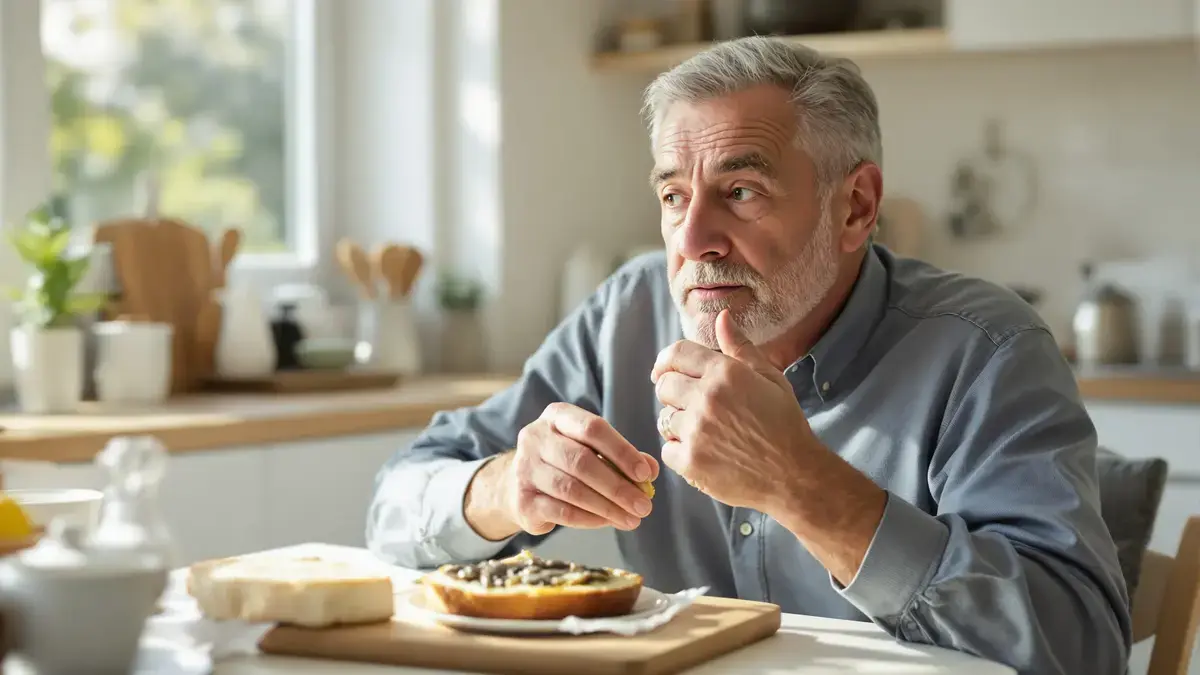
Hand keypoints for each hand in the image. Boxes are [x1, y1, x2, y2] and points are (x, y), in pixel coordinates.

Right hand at [504, 403, 658, 534]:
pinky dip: (590, 519)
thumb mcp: (590, 449)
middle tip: (644, 505)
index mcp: (557, 416)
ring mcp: (525, 469)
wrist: (518, 485)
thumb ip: (620, 456)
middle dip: (618, 486)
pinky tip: (608, 522)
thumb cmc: (564, 463)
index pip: (593, 428)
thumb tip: (652, 470)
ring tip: (632, 519)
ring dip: (607, 507)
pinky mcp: (522, 500)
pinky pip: (562, 511)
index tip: (646, 474)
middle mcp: (535, 438)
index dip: (622, 451)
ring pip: (572, 489)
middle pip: (582, 461)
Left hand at [650, 309, 818, 511]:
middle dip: (674, 392)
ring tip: (704, 432)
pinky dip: (680, 452)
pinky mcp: (690, 461)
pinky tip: (703, 452)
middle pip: (664, 385)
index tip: (664, 371)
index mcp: (725, 373)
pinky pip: (667, 449)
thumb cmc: (785, 424)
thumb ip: (740, 347)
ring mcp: (696, 431)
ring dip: (678, 424)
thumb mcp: (770, 378)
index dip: (666, 361)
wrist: (795, 475)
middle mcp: (706, 398)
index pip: (676, 354)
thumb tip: (721, 317)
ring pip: (664, 419)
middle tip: (693, 405)